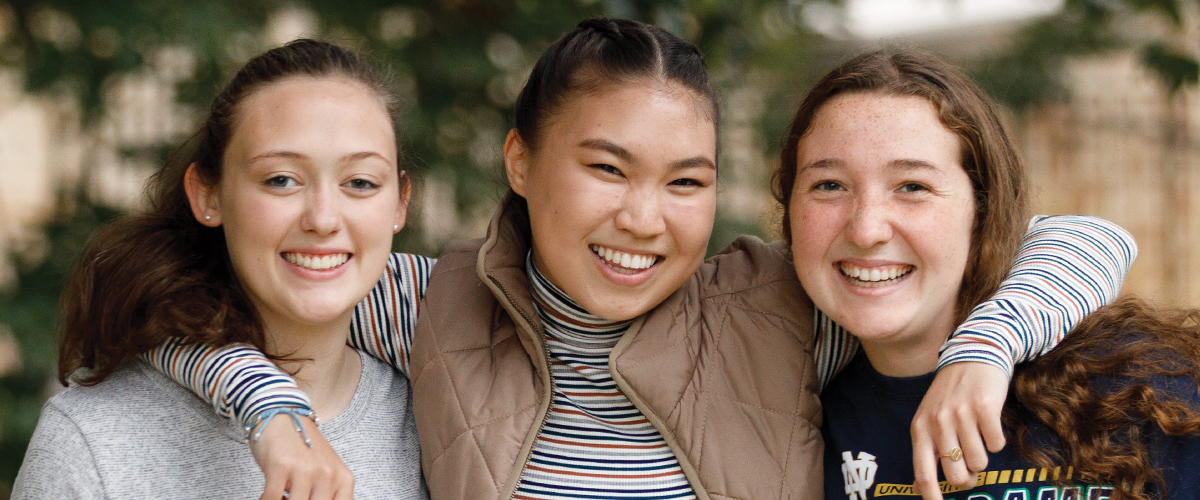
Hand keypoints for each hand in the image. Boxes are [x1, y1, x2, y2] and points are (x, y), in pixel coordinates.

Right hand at [249, 414, 353, 499]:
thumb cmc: (303, 446)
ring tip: (280, 496)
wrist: (281, 413)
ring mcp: (305, 470)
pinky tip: (267, 495)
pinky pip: (272, 499)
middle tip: (290, 498)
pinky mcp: (281, 466)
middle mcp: (327, 474)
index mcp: (342, 478)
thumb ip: (326, 493)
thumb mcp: (324, 470)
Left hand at [911, 362, 1008, 499]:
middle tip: (971, 468)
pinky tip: (988, 424)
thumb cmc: (949, 395)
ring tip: (977, 436)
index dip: (931, 495)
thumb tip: (918, 488)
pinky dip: (996, 441)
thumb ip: (925, 452)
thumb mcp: (929, 420)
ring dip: (983, 456)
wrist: (972, 356)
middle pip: (957, 474)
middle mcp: (938, 422)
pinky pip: (997, 445)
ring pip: (980, 462)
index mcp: (920, 428)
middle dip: (968, 478)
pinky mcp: (985, 407)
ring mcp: (961, 414)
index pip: (923, 472)